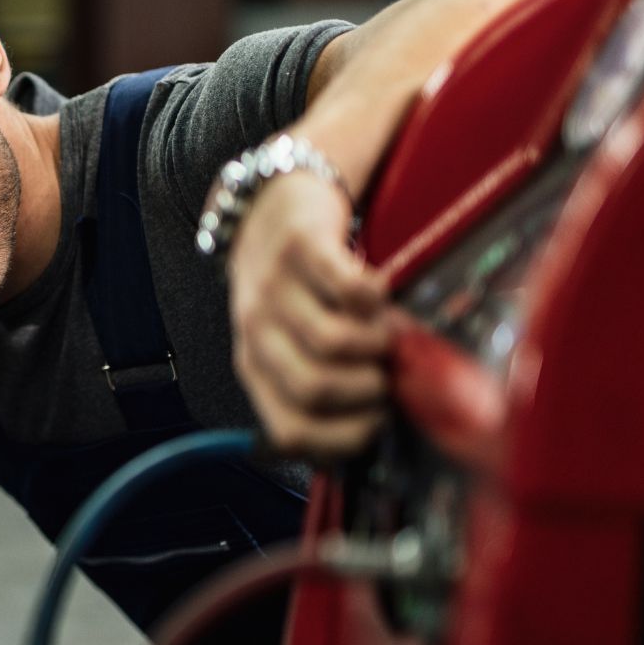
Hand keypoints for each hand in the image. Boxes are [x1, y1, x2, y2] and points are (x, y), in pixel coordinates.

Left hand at [226, 173, 390, 457]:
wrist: (269, 207)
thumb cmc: (295, 290)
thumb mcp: (291, 342)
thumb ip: (323, 383)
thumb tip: (380, 433)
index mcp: (254, 366)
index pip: (291, 430)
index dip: (344, 437)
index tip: (379, 424)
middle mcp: (255, 330)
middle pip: (314, 388)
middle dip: (368, 391)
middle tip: (389, 374)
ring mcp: (274, 286)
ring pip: (332, 343)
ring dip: (377, 346)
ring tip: (388, 334)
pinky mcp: (300, 246)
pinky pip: (346, 287)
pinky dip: (375, 298)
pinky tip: (380, 296)